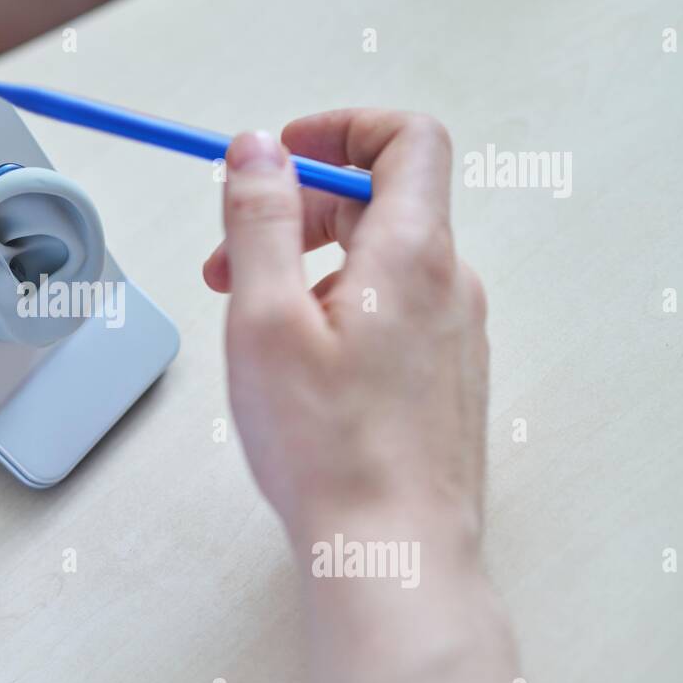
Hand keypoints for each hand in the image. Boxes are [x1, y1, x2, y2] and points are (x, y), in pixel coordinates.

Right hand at [205, 113, 524, 682]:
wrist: (392, 553)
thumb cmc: (329, 448)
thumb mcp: (265, 316)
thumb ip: (260, 220)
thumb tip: (258, 149)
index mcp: (412, 253)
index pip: (407, 138)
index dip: (339, 128)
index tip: (279, 156)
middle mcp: (447, 284)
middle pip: (380, 198)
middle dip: (297, 207)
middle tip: (231, 256)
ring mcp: (452, 332)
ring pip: (378, 259)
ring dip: (309, 263)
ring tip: (254, 318)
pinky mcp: (442, 375)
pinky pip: (389, 308)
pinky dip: (336, 306)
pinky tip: (296, 364)